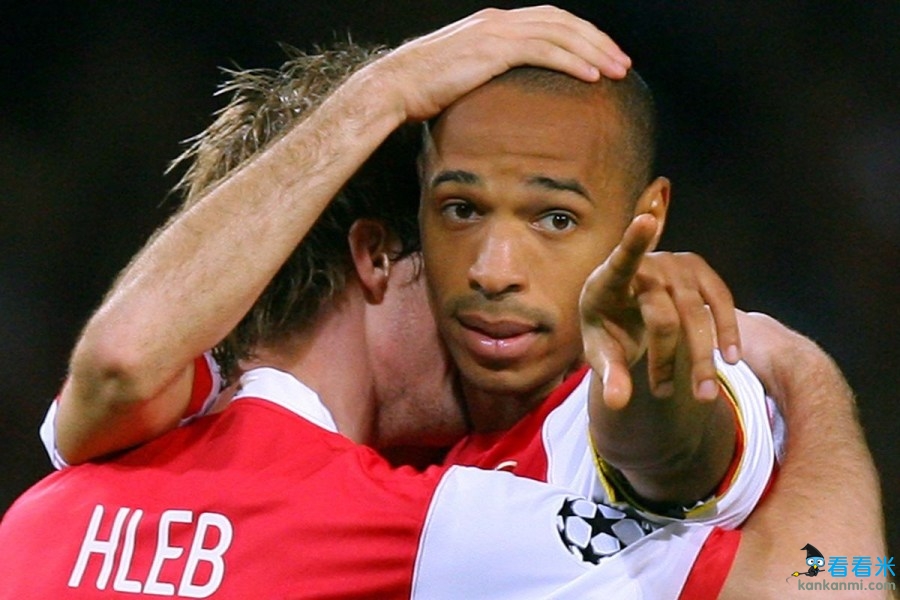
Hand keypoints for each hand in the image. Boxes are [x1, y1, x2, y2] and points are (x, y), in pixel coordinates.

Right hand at [362, 6, 630, 120]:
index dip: (581, 37)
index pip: (549, 22)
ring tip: (617, 71)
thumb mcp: (462, 78)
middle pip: (563, 22)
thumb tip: (506, 98)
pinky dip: (572, 61)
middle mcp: (499, 21)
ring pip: (560, 33)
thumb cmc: (422, 91)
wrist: (395, 87)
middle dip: (597, 41)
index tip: (602, 57)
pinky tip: (592, 76)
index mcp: (494, 25)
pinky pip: (544, 50)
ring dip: (594, 51)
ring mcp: (497, 32)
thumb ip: (489, 76)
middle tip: (622, 63)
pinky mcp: (493, 48)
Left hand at [580, 213, 741, 408]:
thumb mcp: (602, 353)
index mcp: (608, 280)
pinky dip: (726, 331)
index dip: (634, 241)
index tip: (645, 221)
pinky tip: (730, 360)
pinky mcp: (698, 271)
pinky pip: (720, 302)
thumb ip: (608, 375)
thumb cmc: (608, 330)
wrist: (627, 312)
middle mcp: (645, 266)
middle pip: (663, 316)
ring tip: (703, 394)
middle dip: (666, 360)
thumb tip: (617, 402)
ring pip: (696, 313)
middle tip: (666, 396)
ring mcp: (674, 265)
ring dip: (701, 357)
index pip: (621, 260)